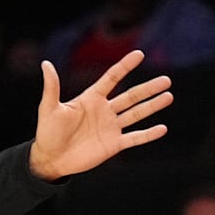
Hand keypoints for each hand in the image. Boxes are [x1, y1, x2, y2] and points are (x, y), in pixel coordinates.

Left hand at [28, 49, 172, 180]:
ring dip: (153, 106)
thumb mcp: (49, 108)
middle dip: (148, 88)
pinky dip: (148, 134)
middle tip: (166, 80)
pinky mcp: (114, 144)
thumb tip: (45, 63)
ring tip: (169, 96)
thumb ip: (52, 86)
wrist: (49, 160)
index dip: (125, 66)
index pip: (112, 78)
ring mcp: (111, 127)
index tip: (139, 54)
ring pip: (136, 114)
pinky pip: (135, 138)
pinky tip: (162, 128)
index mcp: (91, 99)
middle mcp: (104, 111)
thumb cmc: (47, 133)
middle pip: (131, 96)